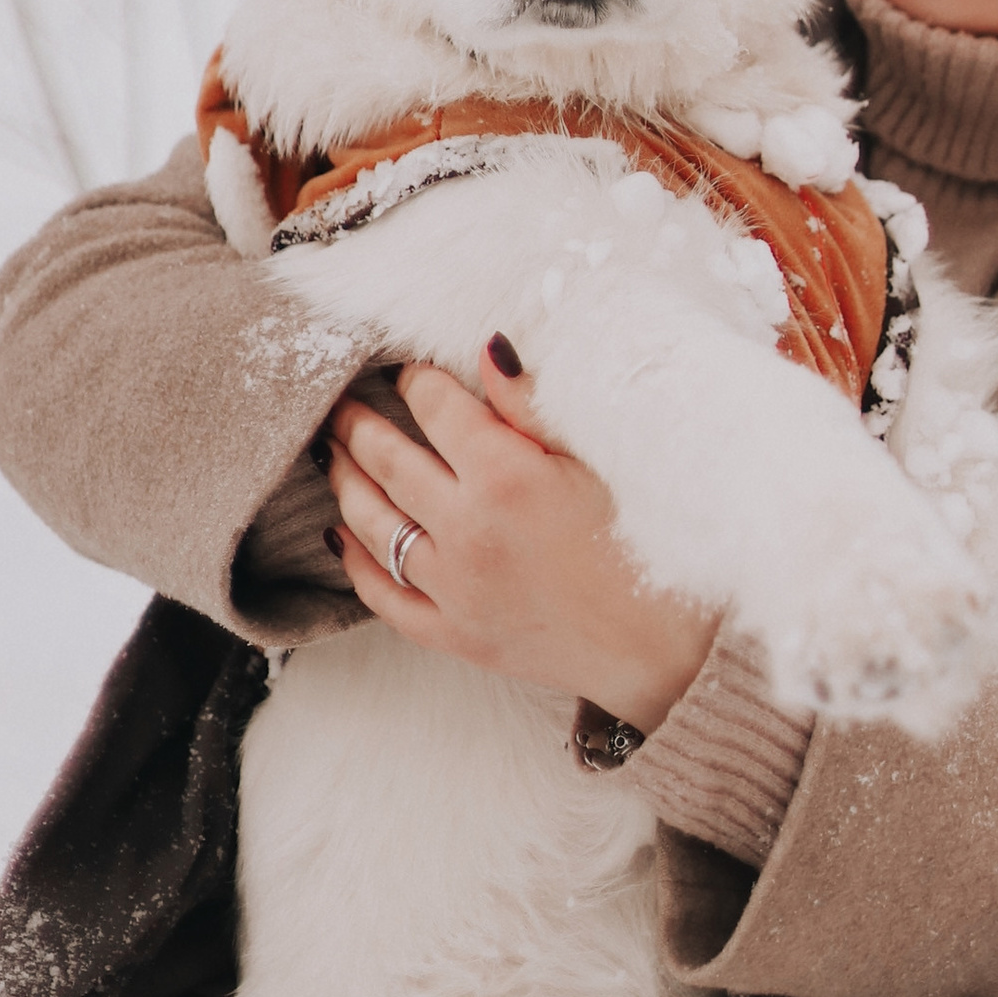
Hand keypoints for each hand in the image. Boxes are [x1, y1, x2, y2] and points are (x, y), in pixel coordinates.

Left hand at [321, 344, 720, 735]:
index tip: (409, 370)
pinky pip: (383, 595)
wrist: (663, 647)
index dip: (417, 380)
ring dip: (346, 481)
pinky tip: (341, 537)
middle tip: (341, 403)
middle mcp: (467, 530)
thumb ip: (532, 406)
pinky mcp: (453, 634)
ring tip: (334, 455)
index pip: (436, 407)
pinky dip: (355, 562)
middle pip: (388, 460)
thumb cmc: (645, 542)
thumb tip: (488, 349)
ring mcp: (453, 587)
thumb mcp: (596, 460)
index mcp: (507, 476)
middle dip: (359, 423)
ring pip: (372, 523)